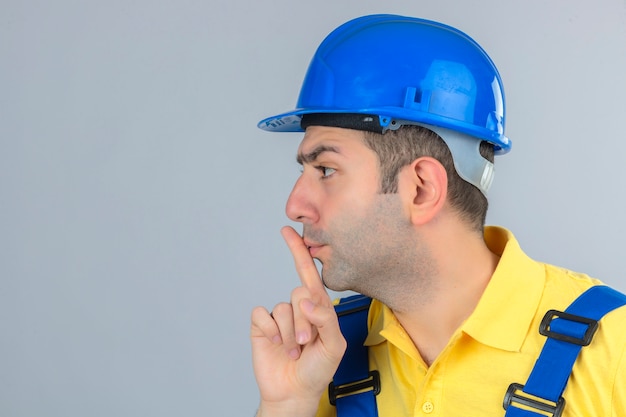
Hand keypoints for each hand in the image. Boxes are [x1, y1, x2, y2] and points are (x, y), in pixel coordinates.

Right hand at [250, 226, 345, 416]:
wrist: (294, 391)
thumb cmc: (318, 369)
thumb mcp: (335, 346)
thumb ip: (327, 320)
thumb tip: (307, 300)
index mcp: (318, 307)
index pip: (309, 274)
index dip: (300, 251)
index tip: (290, 231)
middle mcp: (298, 307)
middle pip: (299, 293)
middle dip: (305, 321)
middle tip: (307, 343)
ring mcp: (280, 316)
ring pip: (283, 309)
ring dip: (290, 334)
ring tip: (294, 351)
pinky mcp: (262, 325)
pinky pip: (263, 315)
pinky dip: (272, 331)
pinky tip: (277, 344)